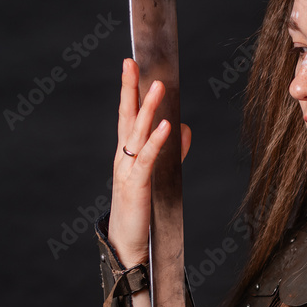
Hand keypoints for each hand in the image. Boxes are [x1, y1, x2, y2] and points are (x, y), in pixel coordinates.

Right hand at [108, 58, 190, 267]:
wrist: (128, 243)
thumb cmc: (141, 210)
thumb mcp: (157, 175)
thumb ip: (170, 151)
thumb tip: (182, 127)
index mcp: (126, 153)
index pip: (127, 116)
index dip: (130, 91)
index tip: (132, 67)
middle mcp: (123, 157)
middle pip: (126, 117)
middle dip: (130, 89)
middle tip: (132, 63)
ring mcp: (128, 170)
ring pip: (137, 133)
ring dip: (148, 109)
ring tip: (157, 86)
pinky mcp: (137, 185)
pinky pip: (148, 159)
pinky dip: (158, 141)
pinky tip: (167, 126)